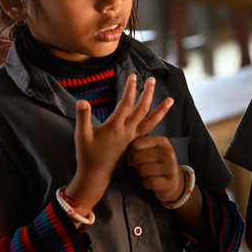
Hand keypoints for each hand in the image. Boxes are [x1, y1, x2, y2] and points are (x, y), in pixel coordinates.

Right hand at [67, 75, 172, 209]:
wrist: (95, 176)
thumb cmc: (87, 155)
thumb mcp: (81, 136)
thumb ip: (82, 117)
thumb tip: (82, 101)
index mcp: (115, 127)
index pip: (125, 103)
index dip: (129, 89)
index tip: (132, 76)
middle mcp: (127, 131)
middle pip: (141, 109)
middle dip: (147, 93)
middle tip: (152, 80)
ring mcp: (133, 137)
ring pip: (150, 121)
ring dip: (160, 110)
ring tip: (170, 100)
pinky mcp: (134, 143)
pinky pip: (148, 130)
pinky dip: (156, 122)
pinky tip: (159, 116)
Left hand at [127, 136, 184, 202]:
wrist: (175, 180)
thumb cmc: (158, 163)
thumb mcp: (153, 149)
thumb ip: (141, 144)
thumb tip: (122, 146)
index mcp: (162, 141)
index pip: (136, 143)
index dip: (129, 153)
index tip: (131, 159)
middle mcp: (168, 152)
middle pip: (137, 157)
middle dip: (136, 165)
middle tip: (142, 167)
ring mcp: (170, 167)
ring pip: (142, 170)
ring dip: (142, 175)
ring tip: (149, 174)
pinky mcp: (170, 182)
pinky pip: (149, 182)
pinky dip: (146, 184)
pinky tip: (152, 182)